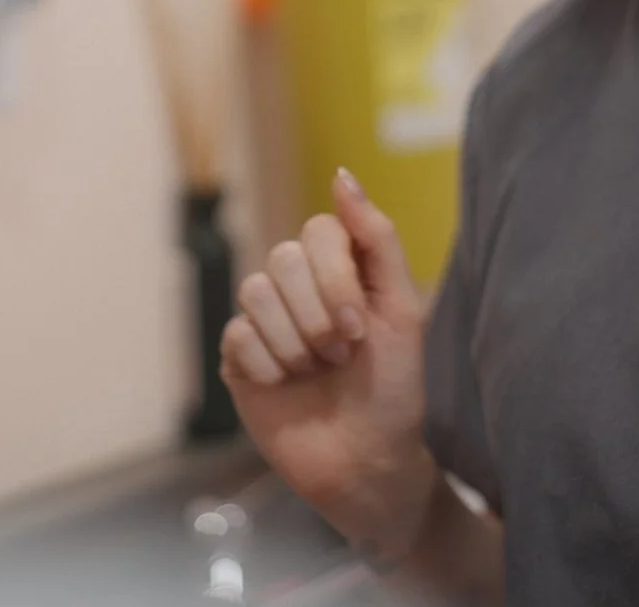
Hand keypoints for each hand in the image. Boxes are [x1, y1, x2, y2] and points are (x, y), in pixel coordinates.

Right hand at [221, 168, 440, 559]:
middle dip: (318, 317)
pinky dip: (268, 367)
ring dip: (295, 345)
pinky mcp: (238, 356)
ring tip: (315, 374)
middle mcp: (298, 287)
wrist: (368, 462)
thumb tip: (342, 175)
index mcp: (339, 269)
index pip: (318, 230)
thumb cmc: (393, 388)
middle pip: (283, 259)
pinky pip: (236, 335)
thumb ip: (376, 238)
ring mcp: (264, 320)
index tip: (360, 329)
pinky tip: (286, 388)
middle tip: (340, 357)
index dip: (335, 278)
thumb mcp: (402, 309)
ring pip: (254, 293)